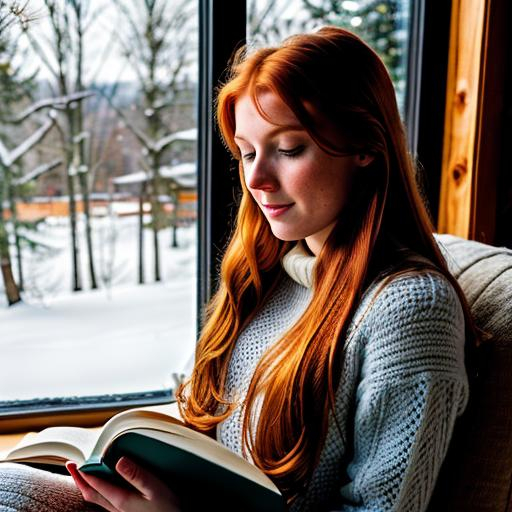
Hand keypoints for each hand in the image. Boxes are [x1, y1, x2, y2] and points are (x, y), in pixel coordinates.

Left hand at [66, 457, 181, 511]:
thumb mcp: (154, 488)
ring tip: (82, 475)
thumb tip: (119, 461)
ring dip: (86, 486)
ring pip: (96, 499)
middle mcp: (116, 508)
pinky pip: (104, 502)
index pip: (96, 485)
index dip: (84, 473)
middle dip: (79, 480)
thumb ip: (136, 474)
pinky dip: (97, 492)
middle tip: (71, 465)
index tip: (76, 462)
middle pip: (91, 493)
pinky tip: (102, 487)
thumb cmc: (167, 507)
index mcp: (121, 500)